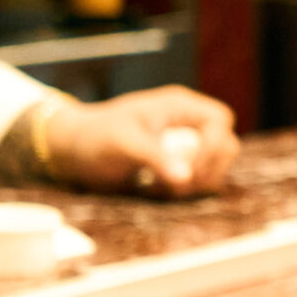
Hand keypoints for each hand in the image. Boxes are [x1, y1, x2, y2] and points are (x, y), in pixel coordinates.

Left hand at [43, 86, 238, 197]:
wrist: (72, 148)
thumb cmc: (95, 137)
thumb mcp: (125, 144)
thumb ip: (156, 158)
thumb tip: (186, 178)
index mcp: (179, 106)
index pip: (220, 120)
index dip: (213, 147)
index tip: (189, 171)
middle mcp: (186, 122)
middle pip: (224, 143)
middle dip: (209, 168)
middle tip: (181, 185)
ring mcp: (181, 142)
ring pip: (213, 163)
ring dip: (198, 180)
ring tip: (166, 188)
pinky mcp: (173, 162)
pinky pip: (195, 176)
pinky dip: (184, 187)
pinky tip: (159, 190)